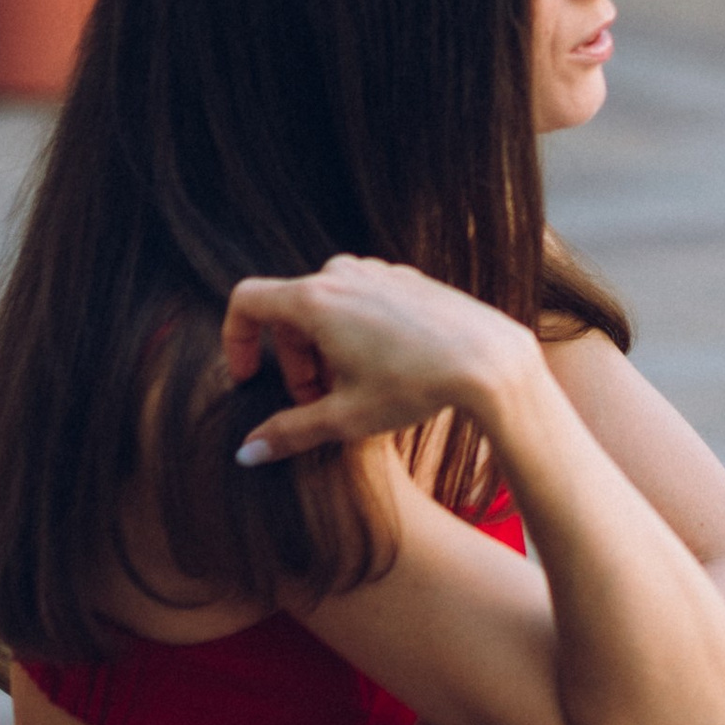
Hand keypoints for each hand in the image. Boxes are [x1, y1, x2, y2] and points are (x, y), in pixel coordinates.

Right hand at [224, 256, 540, 464]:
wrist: (489, 359)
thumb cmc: (415, 385)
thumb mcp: (344, 418)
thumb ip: (288, 432)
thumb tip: (246, 453)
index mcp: (315, 299)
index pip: (247, 302)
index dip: (235, 341)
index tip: (248, 378)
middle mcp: (342, 273)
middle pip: (289, 312)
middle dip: (292, 361)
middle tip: (315, 403)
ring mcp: (377, 271)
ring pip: (325, 306)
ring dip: (322, 348)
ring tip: (349, 389)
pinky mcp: (406, 278)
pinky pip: (360, 299)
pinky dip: (352, 332)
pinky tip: (381, 368)